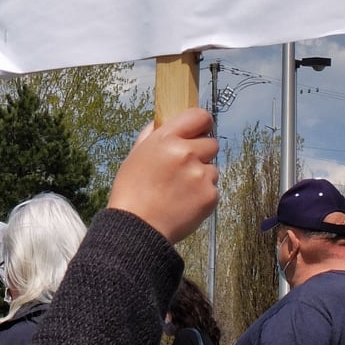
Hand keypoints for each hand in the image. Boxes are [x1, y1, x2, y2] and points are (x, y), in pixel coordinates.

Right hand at [107, 108, 217, 242]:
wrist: (138, 228)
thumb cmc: (131, 192)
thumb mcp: (135, 155)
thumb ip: (153, 136)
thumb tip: (165, 122)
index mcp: (166, 139)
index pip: (199, 116)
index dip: (201, 124)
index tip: (199, 131)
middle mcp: (186, 153)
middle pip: (211, 143)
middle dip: (201, 153)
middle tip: (184, 168)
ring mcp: (201, 175)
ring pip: (212, 168)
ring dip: (201, 176)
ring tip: (179, 190)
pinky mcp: (210, 195)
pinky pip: (213, 188)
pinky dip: (202, 195)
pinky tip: (184, 202)